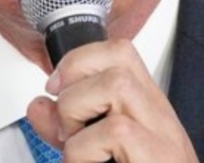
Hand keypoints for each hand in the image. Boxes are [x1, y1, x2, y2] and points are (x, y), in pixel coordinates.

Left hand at [25, 39, 198, 162]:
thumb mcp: (94, 156)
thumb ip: (67, 130)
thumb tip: (39, 106)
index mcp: (147, 113)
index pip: (120, 52)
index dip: (80, 59)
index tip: (55, 87)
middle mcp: (161, 120)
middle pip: (119, 58)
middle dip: (76, 82)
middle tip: (68, 124)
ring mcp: (165, 140)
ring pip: (117, 86)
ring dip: (79, 113)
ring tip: (78, 149)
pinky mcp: (159, 160)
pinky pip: (117, 131)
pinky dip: (86, 149)